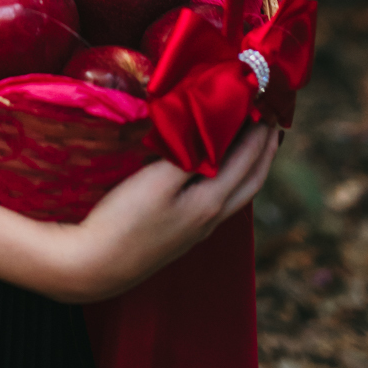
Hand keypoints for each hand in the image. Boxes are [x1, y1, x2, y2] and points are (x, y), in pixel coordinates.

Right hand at [40, 123, 279, 303]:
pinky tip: (215, 170)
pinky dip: (229, 177)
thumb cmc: (124, 220)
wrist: (95, 266)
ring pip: (237, 193)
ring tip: (252, 142)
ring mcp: (196, 229)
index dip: (259, 132)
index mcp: (210, 203)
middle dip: (265, 150)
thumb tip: (212, 127)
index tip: (266, 102)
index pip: (246, 161)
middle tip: (273, 121)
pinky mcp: (180, 233)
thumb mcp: (156, 181)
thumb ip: (188, 154)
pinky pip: (219, 199)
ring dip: (249, 166)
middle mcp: (211, 218)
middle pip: (252, 181)